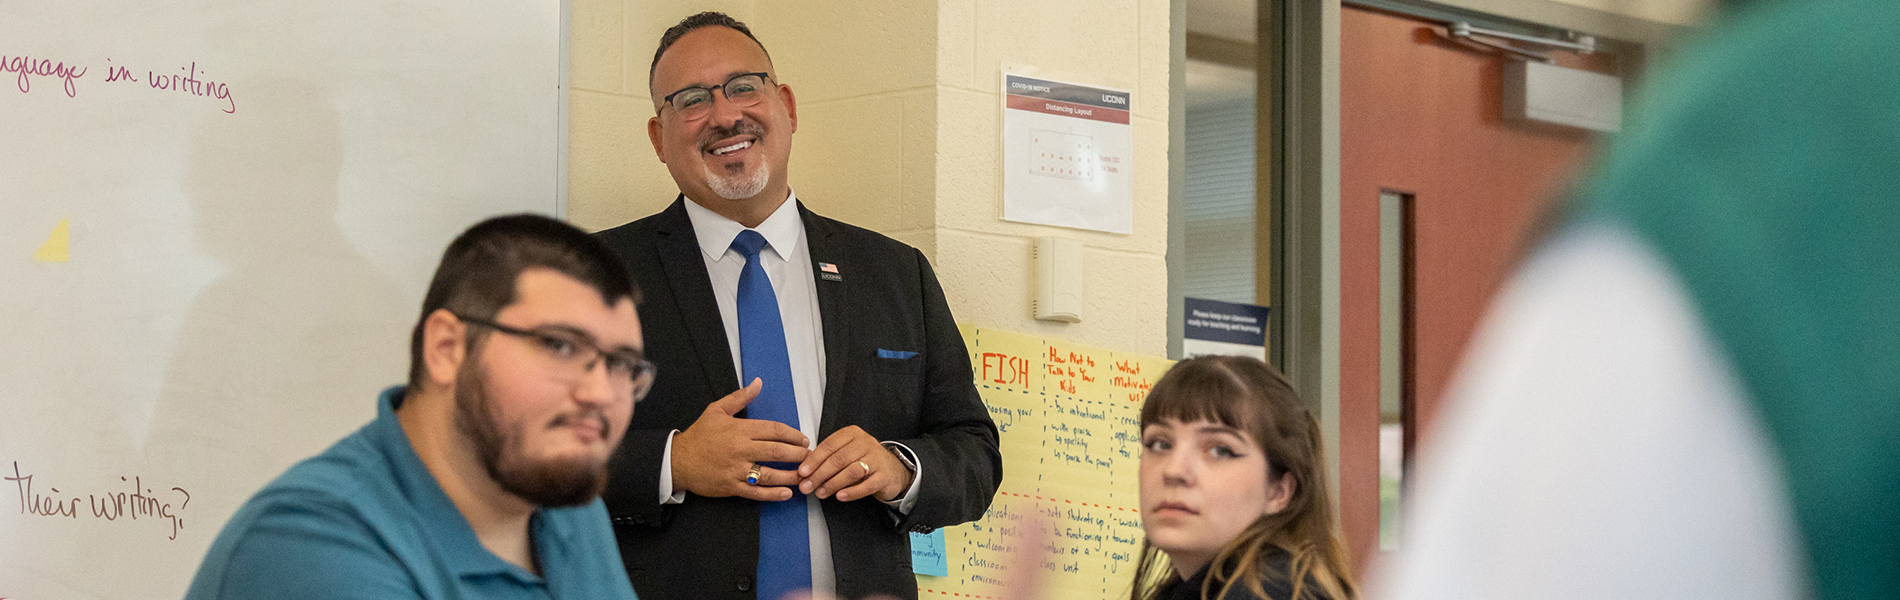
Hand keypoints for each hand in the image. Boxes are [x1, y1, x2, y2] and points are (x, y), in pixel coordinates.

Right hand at [671, 379, 810, 500]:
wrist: (678, 461)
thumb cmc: (700, 435)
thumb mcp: (717, 410)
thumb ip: (740, 397)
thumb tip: (758, 383)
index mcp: (739, 430)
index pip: (773, 430)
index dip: (792, 435)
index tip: (803, 439)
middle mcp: (740, 450)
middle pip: (776, 451)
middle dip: (797, 454)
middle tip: (809, 456)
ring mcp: (736, 470)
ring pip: (769, 474)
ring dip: (790, 476)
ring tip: (804, 475)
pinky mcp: (732, 487)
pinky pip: (756, 493)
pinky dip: (773, 494)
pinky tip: (787, 493)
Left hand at [797, 426, 911, 501]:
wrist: (892, 470)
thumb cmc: (863, 460)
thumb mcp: (845, 454)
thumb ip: (826, 460)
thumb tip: (803, 474)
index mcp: (852, 434)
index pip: (829, 445)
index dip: (814, 459)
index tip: (802, 472)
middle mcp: (865, 442)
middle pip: (839, 459)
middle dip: (820, 474)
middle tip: (807, 486)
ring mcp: (876, 458)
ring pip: (852, 471)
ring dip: (833, 484)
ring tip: (821, 493)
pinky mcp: (884, 475)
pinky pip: (866, 485)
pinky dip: (852, 492)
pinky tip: (840, 496)